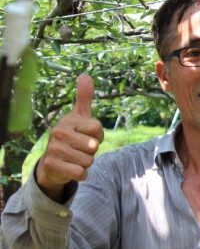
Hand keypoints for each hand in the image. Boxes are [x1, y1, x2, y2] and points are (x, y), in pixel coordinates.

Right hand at [36, 74, 103, 200]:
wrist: (53, 162)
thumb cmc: (72, 136)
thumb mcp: (79, 117)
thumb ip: (84, 98)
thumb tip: (85, 75)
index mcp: (68, 120)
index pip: (97, 130)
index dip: (98, 136)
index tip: (87, 135)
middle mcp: (58, 132)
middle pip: (93, 146)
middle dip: (92, 152)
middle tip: (80, 149)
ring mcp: (54, 149)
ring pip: (88, 160)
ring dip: (86, 163)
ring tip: (75, 158)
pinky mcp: (53, 166)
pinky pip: (81, 172)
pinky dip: (81, 173)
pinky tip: (71, 168)